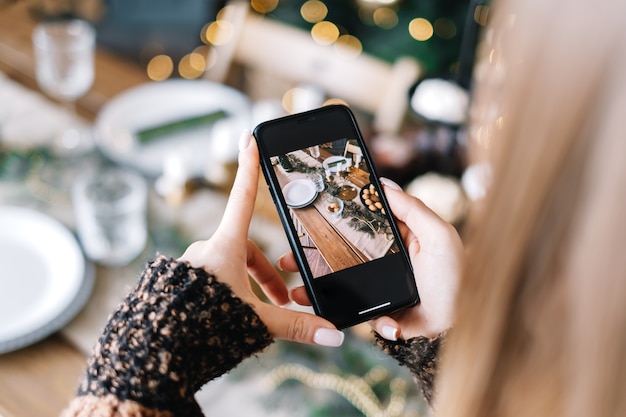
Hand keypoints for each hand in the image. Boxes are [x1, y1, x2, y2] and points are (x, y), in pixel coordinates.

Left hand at [179, 131, 343, 346]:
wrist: (155, 350)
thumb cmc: (202, 326)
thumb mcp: (256, 322)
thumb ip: (295, 326)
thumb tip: (334, 336)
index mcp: (224, 247)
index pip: (243, 198)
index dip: (249, 167)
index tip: (248, 137)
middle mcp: (205, 250)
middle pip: (246, 250)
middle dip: (266, 276)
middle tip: (281, 301)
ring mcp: (190, 267)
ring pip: (228, 270)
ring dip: (246, 289)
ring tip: (255, 318)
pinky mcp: (178, 284)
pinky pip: (210, 282)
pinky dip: (226, 295)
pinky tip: (227, 319)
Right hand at [283, 178, 461, 340]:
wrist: (461, 325)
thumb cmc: (455, 277)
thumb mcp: (438, 235)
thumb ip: (412, 208)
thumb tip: (383, 183)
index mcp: (397, 237)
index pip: (359, 223)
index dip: (335, 221)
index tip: (307, 216)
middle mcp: (384, 260)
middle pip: (341, 254)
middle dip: (312, 257)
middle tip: (289, 258)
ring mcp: (378, 288)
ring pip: (339, 285)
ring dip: (316, 289)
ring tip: (298, 292)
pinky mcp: (379, 313)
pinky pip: (358, 314)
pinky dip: (353, 318)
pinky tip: (372, 319)